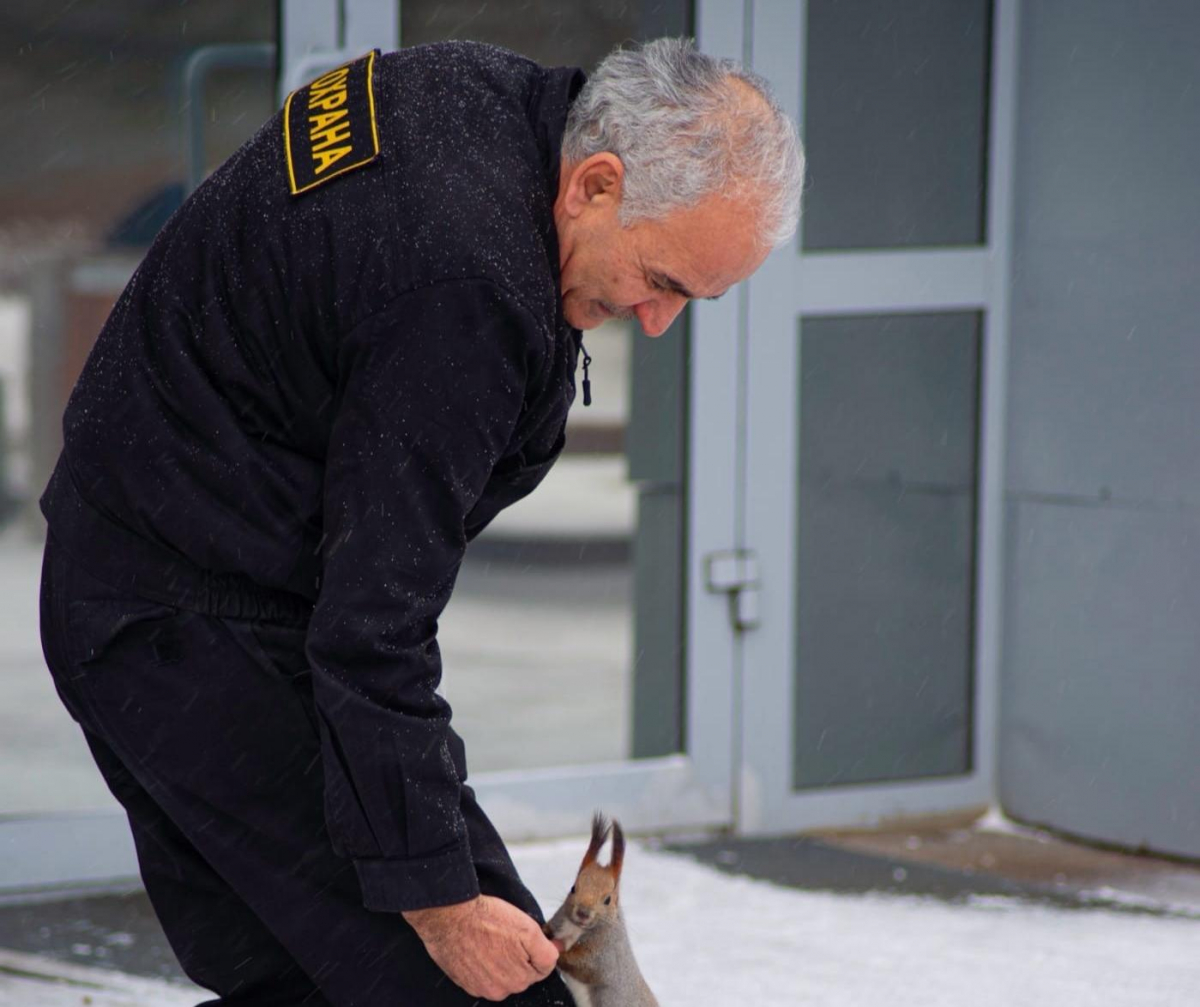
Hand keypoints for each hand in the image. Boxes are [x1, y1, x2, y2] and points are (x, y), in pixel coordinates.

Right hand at [403, 895, 559, 1000]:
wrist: (449, 918)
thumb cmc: (486, 919)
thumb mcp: (526, 928)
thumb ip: (545, 947)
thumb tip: (558, 951)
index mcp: (521, 978)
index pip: (542, 967)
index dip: (538, 948)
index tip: (528, 937)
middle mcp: (503, 990)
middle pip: (522, 973)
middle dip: (520, 955)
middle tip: (506, 934)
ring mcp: (482, 988)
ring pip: (503, 975)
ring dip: (501, 961)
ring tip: (491, 940)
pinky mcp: (466, 983)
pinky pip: (483, 976)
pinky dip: (483, 964)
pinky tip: (478, 947)